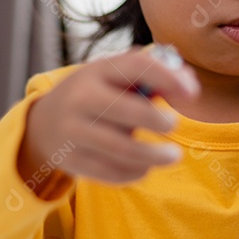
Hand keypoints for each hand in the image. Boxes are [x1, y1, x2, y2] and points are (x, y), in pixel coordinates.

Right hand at [19, 45, 199, 188]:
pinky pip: (112, 172)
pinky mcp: (73, 160)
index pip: (136, 66)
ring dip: (155, 156)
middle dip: (161, 121)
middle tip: (174, 124)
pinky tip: (144, 167)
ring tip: (173, 156)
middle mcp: (81, 99)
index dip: (168, 77)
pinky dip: (135, 172)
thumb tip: (188, 84)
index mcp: (96, 71)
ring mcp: (73, 132)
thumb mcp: (113, 77)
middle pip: (130, 112)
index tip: (193, 93)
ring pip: (123, 149)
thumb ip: (151, 76)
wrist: (44, 124)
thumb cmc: (96, 95)